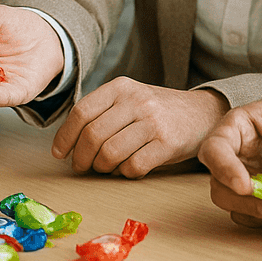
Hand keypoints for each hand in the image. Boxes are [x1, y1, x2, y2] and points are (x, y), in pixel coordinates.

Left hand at [52, 79, 226, 177]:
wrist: (202, 113)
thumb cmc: (158, 111)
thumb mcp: (130, 98)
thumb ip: (102, 112)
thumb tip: (68, 141)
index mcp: (121, 87)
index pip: (81, 112)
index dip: (65, 136)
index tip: (59, 153)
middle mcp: (136, 101)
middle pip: (92, 135)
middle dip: (81, 158)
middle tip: (81, 166)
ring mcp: (153, 122)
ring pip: (110, 153)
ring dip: (102, 167)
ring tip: (105, 168)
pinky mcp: (167, 143)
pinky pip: (133, 166)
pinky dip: (124, 173)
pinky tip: (128, 169)